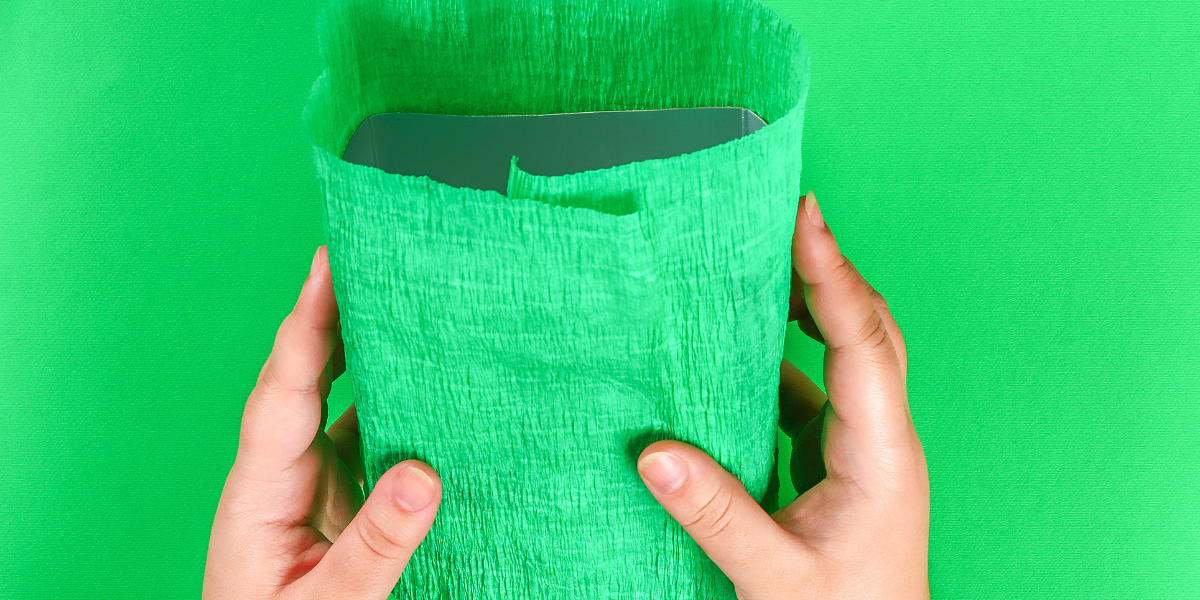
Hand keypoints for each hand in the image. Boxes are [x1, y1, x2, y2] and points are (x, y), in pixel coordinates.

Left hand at [203, 246, 442, 599]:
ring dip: (368, 356)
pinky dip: (395, 407)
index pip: (283, 391)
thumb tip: (424, 474)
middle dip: (333, 316)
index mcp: (261, 491)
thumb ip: (375, 543)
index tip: (328, 264)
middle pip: (305, 378)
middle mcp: (281, 475)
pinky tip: (427, 389)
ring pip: (339, 404)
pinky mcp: (337, 503)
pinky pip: (366, 439)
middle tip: (369, 256)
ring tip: (407, 305)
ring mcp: (309, 486)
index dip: (307, 323)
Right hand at [636, 191, 929, 598]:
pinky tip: (741, 361)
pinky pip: (816, 393)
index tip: (804, 217)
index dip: (832, 274)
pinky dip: (780, 365)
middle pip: (867, 330)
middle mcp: (882, 440)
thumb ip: (714, 514)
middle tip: (781, 224)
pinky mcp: (842, 465)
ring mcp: (866, 450)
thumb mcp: (773, 577)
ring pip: (846, 356)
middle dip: (826, 273)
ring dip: (807, 313)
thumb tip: (654, 454)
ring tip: (757, 274)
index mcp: (880, 455)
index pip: (861, 342)